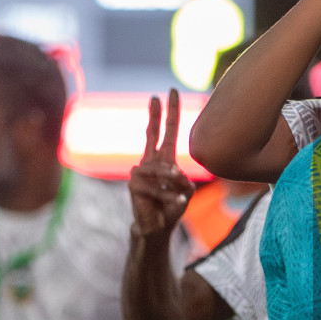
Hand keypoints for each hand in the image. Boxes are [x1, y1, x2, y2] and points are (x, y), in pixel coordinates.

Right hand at [130, 89, 194, 238]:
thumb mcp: (185, 190)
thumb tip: (174, 173)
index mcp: (163, 159)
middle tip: (158, 95)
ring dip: (175, 185)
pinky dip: (170, 198)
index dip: (169, 113)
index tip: (171, 92)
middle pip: (152, 133)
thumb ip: (182, 179)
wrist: (157, 227)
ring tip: (181, 197)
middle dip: (156, 114)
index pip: (166, 132)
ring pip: (163, 170)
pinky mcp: (134, 186)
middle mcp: (149, 161)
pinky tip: (177, 204)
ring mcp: (139, 172)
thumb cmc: (172, 206)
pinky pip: (158, 188)